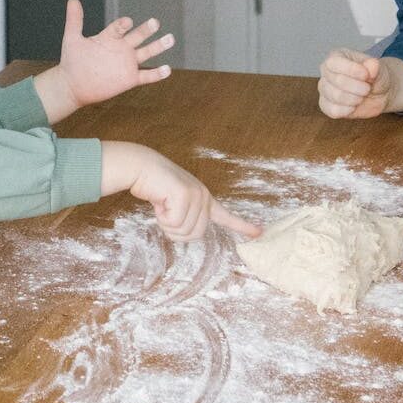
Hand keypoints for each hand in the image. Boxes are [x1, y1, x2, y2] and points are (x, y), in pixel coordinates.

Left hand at [33, 0, 174, 123]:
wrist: (74, 85)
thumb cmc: (72, 62)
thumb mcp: (72, 39)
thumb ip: (75, 20)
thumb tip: (72, 0)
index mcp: (110, 37)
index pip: (119, 27)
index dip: (123, 25)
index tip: (127, 22)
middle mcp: (121, 48)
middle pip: (138, 36)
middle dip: (147, 30)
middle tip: (155, 22)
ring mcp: (127, 63)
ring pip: (147, 53)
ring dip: (158, 46)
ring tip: (170, 39)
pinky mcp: (130, 79)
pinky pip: (146, 76)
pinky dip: (157, 74)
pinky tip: (167, 69)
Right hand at [101, 141, 261, 241]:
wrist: (142, 167)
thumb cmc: (155, 186)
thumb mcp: (175, 204)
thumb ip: (187, 216)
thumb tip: (192, 232)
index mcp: (205, 199)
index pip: (226, 216)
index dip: (243, 226)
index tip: (260, 233)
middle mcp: (204, 197)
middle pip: (194, 235)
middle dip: (175, 229)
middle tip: (166, 210)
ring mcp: (197, 195)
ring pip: (183, 231)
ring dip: (166, 223)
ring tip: (163, 202)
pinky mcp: (185, 194)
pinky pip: (173, 223)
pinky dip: (161, 216)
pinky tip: (159, 199)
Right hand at [318, 49, 402, 118]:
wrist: (378, 93)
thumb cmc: (375, 77)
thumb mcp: (379, 68)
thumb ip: (375, 66)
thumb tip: (372, 65)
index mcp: (336, 56)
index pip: (334, 63)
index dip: (350, 70)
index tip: (366, 75)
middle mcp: (327, 72)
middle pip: (336, 80)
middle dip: (357, 87)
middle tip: (367, 88)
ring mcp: (325, 89)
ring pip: (335, 96)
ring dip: (354, 99)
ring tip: (362, 96)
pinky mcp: (326, 105)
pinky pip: (332, 110)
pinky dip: (347, 110)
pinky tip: (354, 106)